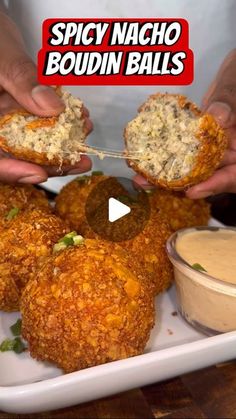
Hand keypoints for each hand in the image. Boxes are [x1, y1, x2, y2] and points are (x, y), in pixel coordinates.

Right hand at [0, 12, 91, 183]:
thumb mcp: (1, 56)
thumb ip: (22, 79)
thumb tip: (52, 107)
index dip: (12, 171)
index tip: (39, 173)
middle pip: (15, 158)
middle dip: (49, 164)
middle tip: (79, 161)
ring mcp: (6, 124)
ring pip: (29, 148)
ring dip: (60, 148)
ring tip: (84, 137)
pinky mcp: (20, 116)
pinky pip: (39, 129)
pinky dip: (59, 128)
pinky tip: (78, 120)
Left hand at [133, 50, 235, 196]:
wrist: (235, 73)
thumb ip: (229, 102)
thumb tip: (216, 117)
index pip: (234, 175)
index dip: (215, 185)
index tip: (192, 191)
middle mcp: (230, 153)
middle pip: (209, 175)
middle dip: (179, 183)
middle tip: (150, 184)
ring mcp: (213, 147)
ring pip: (193, 166)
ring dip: (167, 172)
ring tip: (140, 176)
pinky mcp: (197, 139)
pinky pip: (183, 149)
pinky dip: (166, 153)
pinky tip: (146, 156)